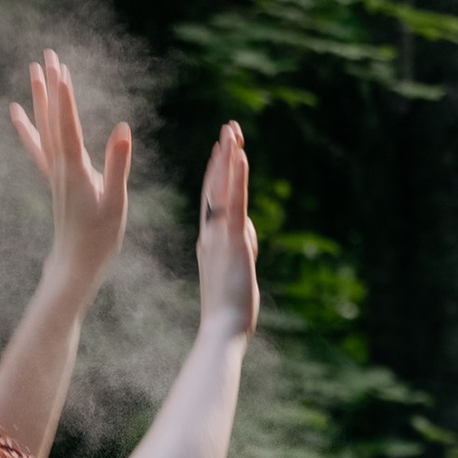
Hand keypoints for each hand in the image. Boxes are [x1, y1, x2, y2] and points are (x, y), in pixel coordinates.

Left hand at [9, 50, 130, 298]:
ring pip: (45, 127)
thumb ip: (118, 165)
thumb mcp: (115, 202)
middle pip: (53, 119)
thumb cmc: (99, 238)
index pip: (69, 126)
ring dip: (41, 98)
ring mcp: (55, 172)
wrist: (75, 264)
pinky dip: (27, 127)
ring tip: (36, 70)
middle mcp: (60, 167)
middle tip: (48, 55)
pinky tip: (17, 112)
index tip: (61, 70)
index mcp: (75, 171)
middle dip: (51, 87)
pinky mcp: (55, 178)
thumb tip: (124, 130)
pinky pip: (38, 146)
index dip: (65, 98)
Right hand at [195, 119, 257, 338]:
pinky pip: (234, 202)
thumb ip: (240, 249)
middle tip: (227, 130)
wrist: (223, 328)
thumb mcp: (236, 272)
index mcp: (210, 241)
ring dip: (228, 158)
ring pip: (223, 189)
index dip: (216, 175)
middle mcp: (211, 233)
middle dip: (222, 157)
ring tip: (231, 131)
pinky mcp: (231, 239)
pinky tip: (238, 156)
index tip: (220, 152)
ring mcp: (219, 234)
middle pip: (216, 187)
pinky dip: (235, 178)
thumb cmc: (229, 311)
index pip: (214, 201)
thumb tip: (246, 234)